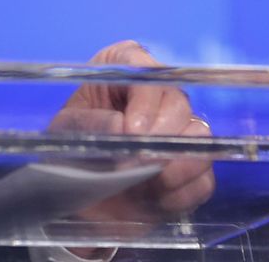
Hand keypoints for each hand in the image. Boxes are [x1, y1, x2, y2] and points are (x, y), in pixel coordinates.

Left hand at [51, 41, 216, 227]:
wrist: (78, 200)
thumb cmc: (68, 152)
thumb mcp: (64, 133)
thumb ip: (87, 124)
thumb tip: (120, 126)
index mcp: (122, 71)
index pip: (142, 68)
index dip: (144, 100)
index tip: (132, 131)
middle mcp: (158, 95)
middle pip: (178, 102)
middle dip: (160, 135)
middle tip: (137, 162)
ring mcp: (181, 131)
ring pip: (200, 136)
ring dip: (175, 163)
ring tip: (145, 181)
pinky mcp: (193, 169)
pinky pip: (204, 178)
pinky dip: (182, 192)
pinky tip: (155, 199)